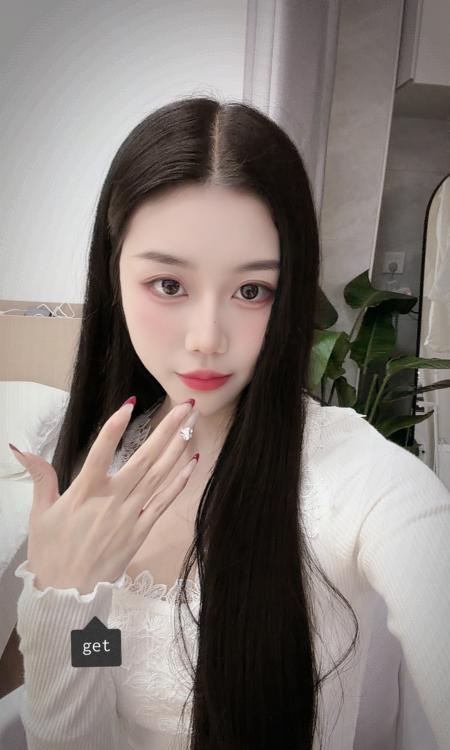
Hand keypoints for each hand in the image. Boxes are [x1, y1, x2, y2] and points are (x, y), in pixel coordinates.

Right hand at [10, 400, 199, 593]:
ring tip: (192, 423)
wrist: (67, 596)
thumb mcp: (39, 513)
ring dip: (178, 447)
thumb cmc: (50, 553)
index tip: (131, 403)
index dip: (115, 426)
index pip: (101, 450)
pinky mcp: (141, 531)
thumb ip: (40, 476)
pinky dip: (179, 482)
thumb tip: (19, 447)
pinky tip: (192, 463)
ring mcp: (130, 515)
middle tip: (185, 405)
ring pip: (159, 475)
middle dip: (167, 429)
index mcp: (85, 491)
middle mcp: (112, 499)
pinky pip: (164, 502)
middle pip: (144, 458)